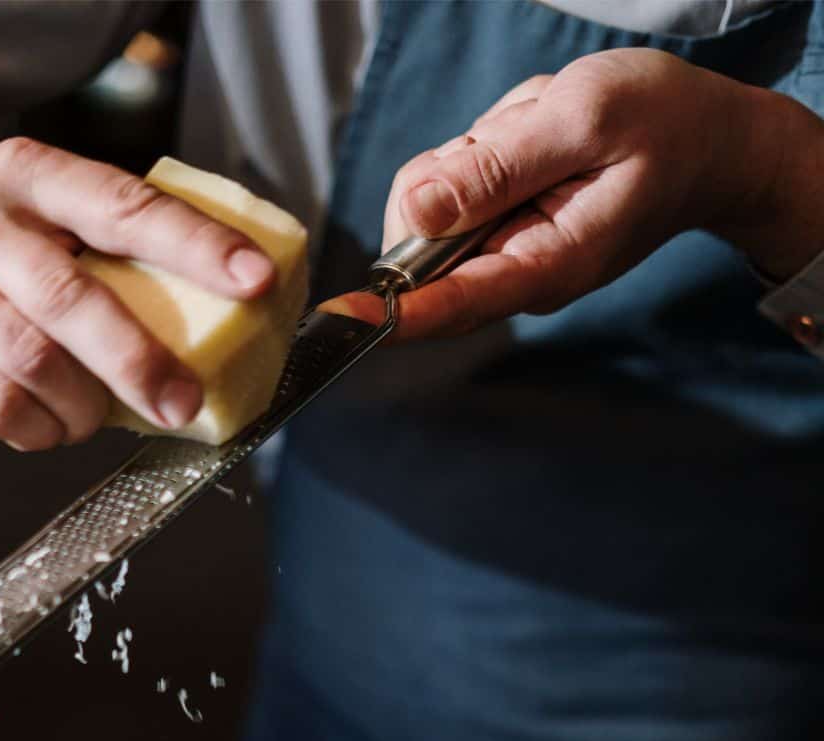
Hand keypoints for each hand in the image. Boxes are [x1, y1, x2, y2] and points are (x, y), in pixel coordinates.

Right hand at [0, 139, 274, 447]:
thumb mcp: (46, 240)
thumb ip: (114, 265)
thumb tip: (226, 329)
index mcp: (29, 175)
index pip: (124, 205)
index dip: (194, 245)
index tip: (255, 281)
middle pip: (71, 296)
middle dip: (138, 359)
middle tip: (182, 402)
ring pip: (32, 359)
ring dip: (81, 406)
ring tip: (93, 417)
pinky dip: (38, 431)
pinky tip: (48, 428)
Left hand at [325, 48, 823, 338]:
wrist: (705, 139)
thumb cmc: (661, 126)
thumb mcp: (582, 119)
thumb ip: (497, 168)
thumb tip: (417, 213)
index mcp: (543, 266)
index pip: (448, 302)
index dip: (388, 308)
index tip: (340, 317)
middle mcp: (511, 275)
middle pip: (419, 243)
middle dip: (449, 176)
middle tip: (518, 137)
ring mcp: (498, 254)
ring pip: (427, 206)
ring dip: (470, 155)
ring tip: (537, 135)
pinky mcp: (490, 229)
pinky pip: (447, 186)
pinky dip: (477, 150)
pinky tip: (529, 140)